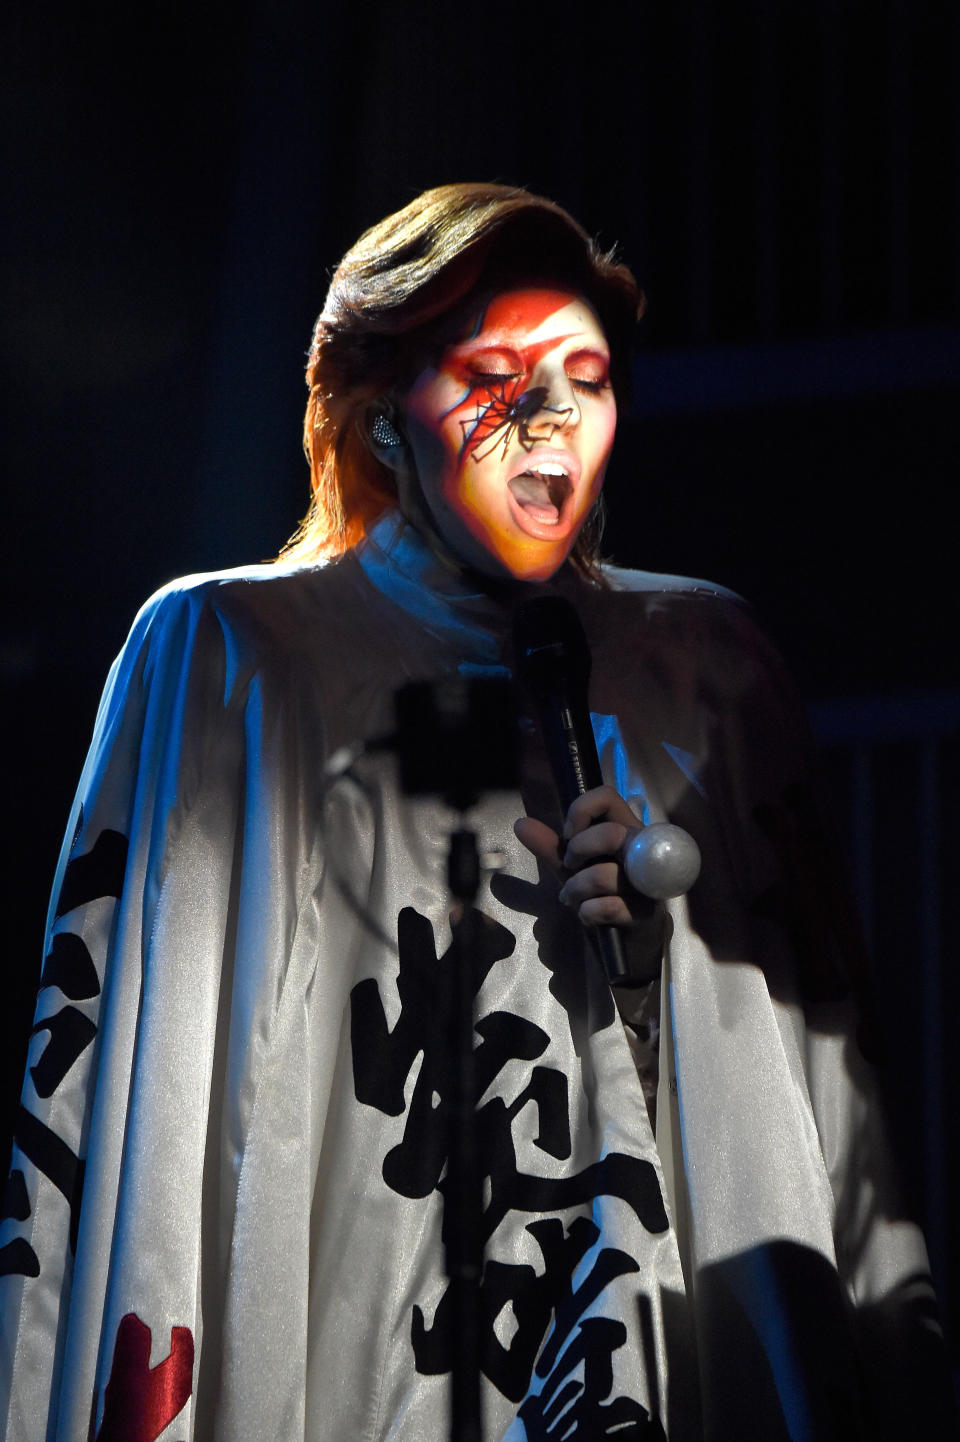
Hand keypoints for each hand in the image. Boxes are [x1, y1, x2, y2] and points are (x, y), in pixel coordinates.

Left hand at [514, 785, 652, 928]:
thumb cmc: (604, 894)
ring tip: (572, 898)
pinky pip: (607, 907)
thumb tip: (521, 824)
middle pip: (611, 834)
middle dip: (578, 851)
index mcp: (625, 830)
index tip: (569, 834)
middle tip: (569, 866)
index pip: (608, 797)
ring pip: (604, 875)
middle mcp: (642, 851)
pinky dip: (588, 912)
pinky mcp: (646, 913)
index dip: (582, 810)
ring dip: (576, 889)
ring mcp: (648, 883)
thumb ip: (550, 847)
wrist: (629, 939)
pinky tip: (589, 915)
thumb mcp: (573, 869)